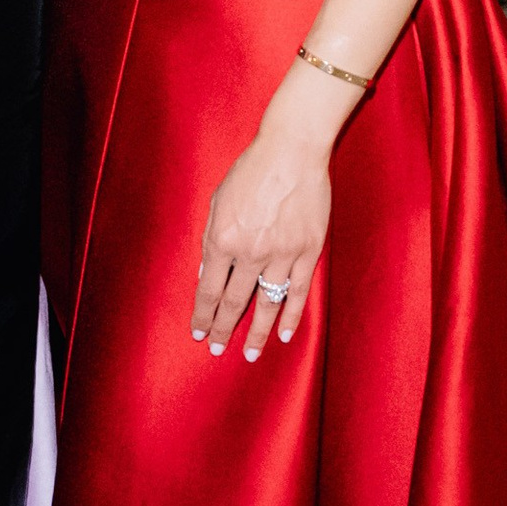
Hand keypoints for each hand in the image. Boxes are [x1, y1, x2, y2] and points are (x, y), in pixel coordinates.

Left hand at [191, 85, 339, 361]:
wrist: (293, 150)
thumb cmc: (251, 170)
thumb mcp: (218, 200)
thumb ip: (211, 238)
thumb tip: (208, 272)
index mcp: (223, 238)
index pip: (208, 289)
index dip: (203, 315)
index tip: (199, 333)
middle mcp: (250, 252)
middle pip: (233, 302)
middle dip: (223, 329)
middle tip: (217, 350)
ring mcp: (281, 254)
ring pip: (266, 304)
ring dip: (256, 333)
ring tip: (250, 355)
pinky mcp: (307, 251)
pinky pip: (297, 292)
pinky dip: (290, 315)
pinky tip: (283, 334)